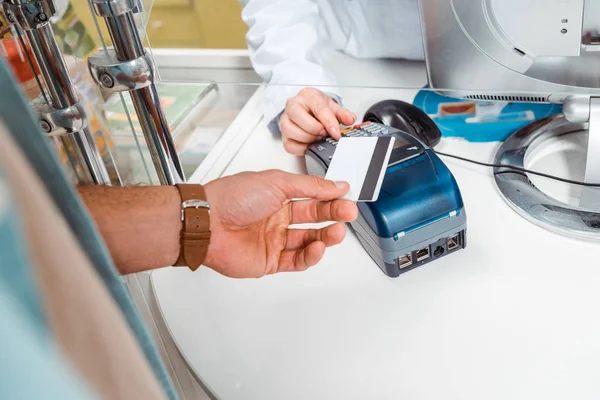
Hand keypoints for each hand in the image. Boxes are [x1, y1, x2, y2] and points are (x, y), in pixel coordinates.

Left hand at [203, 170, 357, 277]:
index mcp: (277, 194)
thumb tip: (336, 185)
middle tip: (348, 214)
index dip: (330, 197)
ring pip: (308, 241)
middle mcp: (276, 216)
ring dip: (325, 237)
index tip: (346, 197)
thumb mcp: (277, 182)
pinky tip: (318, 247)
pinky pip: (296, 260)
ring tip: (337, 232)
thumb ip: (311, 186)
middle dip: (332, 216)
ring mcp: (273, 239)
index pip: (312, 196)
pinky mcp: (269, 261)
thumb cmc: (233, 197)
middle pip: (313, 218)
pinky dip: (310, 255)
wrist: (207, 223)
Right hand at [280, 88, 355, 155]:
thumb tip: (350, 119)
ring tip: (317, 138)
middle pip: (297, 115)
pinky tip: (310, 145)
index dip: (329, 123)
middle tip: (325, 133)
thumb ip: (342, 113)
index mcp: (308, 96)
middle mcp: (293, 105)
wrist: (307, 110)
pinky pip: (288, 145)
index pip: (318, 108)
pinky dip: (301, 148)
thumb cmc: (317, 107)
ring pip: (290, 130)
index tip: (336, 134)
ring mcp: (285, 120)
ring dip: (307, 138)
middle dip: (314, 128)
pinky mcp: (283, 135)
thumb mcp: (332, 107)